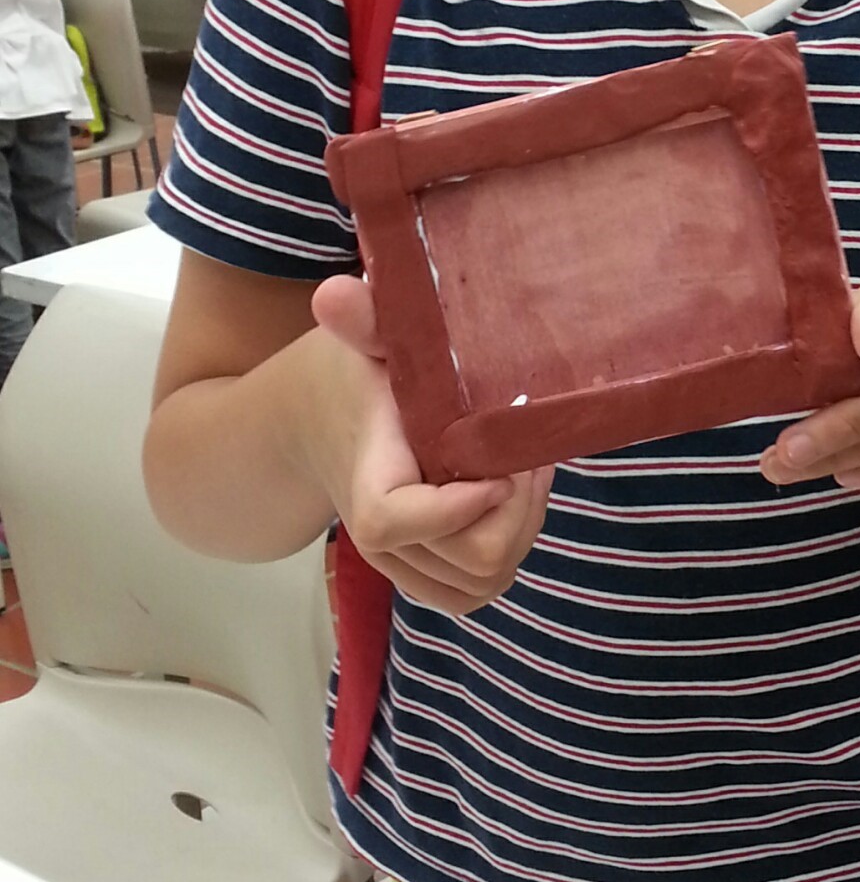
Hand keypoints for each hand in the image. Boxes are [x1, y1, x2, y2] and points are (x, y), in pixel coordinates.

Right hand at [305, 274, 552, 614]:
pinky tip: (513, 495)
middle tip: (528, 453)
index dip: (455, 507)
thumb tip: (336, 294)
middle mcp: (382, 537)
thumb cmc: (349, 375)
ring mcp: (403, 563)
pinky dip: (510, 547)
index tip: (500, 468)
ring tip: (524, 469)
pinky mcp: (423, 573)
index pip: (394, 521)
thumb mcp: (362, 338)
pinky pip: (479, 587)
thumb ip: (362, 317)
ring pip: (487, 579)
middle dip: (519, 509)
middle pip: (474, 559)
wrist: (309, 425)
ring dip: (522, 528)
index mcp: (367, 479)